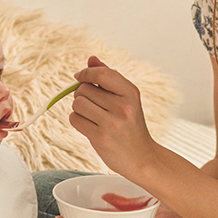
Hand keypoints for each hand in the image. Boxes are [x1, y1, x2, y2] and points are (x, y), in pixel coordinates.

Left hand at [70, 56, 156, 176]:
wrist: (142, 158)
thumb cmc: (131, 126)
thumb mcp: (126, 99)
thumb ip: (109, 77)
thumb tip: (91, 59)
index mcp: (131, 93)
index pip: (102, 74)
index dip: (86, 73)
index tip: (79, 77)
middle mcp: (123, 106)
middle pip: (84, 89)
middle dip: (82, 94)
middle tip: (92, 105)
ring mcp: (112, 123)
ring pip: (78, 103)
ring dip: (78, 109)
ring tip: (91, 116)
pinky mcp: (101, 138)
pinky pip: (75, 119)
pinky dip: (77, 121)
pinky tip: (89, 126)